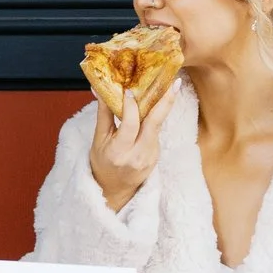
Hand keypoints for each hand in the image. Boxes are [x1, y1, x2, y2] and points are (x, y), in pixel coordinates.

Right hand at [89, 55, 179, 210]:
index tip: (130, 89)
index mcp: (118, 152)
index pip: (130, 124)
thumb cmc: (102, 163)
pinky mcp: (157, 156)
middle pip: (155, 124)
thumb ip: (104, 113)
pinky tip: (156, 105)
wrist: (113, 189)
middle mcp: (137, 155)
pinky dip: (155, 118)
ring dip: (163, 106)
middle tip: (174, 82)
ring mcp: (150, 157)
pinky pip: (156, 132)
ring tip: (168, 86)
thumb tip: (100, 88)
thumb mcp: (98, 140)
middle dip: (165, 101)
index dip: (131, 105)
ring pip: (158, 126)